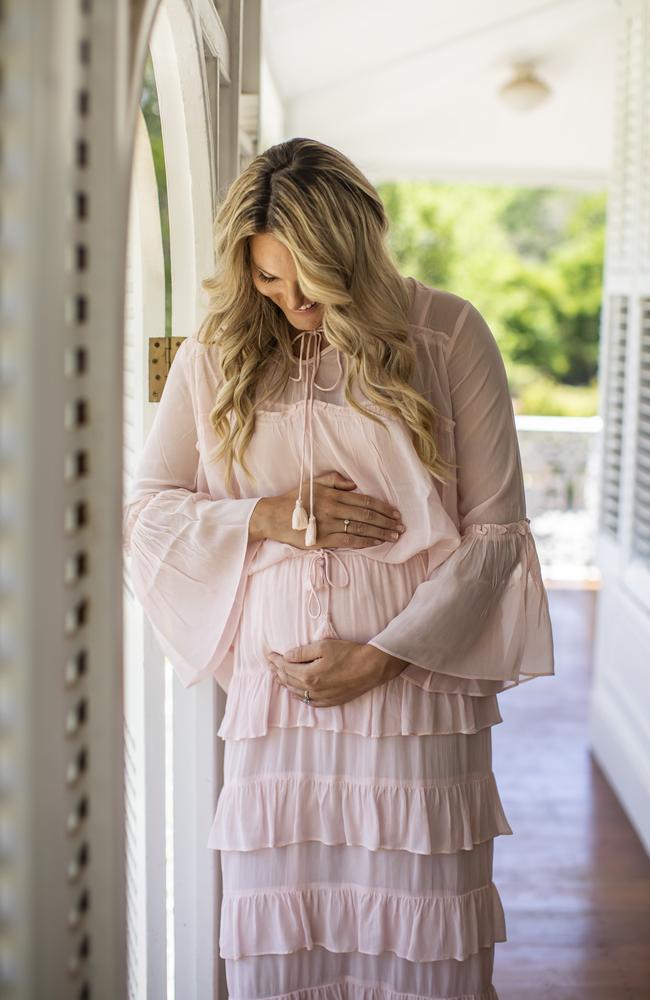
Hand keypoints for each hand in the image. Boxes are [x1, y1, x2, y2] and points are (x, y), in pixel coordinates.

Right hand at [249, 471, 405, 549]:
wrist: (271, 517)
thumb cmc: (293, 500)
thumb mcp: (312, 483)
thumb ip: (334, 480)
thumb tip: (355, 484)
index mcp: (332, 494)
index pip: (364, 501)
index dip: (382, 507)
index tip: (395, 513)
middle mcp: (332, 508)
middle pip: (366, 516)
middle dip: (386, 521)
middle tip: (401, 526)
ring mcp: (328, 525)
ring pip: (360, 529)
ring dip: (380, 533)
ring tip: (394, 536)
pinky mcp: (322, 540)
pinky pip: (349, 541)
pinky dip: (365, 542)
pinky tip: (376, 543)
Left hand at [267, 639, 408, 706]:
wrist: (371, 668)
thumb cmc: (348, 653)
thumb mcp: (323, 646)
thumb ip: (302, 652)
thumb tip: (287, 656)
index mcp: (308, 675)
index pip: (286, 668)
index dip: (276, 661)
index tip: (270, 655)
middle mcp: (312, 690)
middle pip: (288, 681)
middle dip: (278, 672)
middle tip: (271, 664)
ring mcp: (321, 698)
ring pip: (297, 693)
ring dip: (285, 684)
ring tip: (278, 677)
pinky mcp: (329, 702)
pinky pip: (308, 702)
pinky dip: (299, 695)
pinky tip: (296, 691)